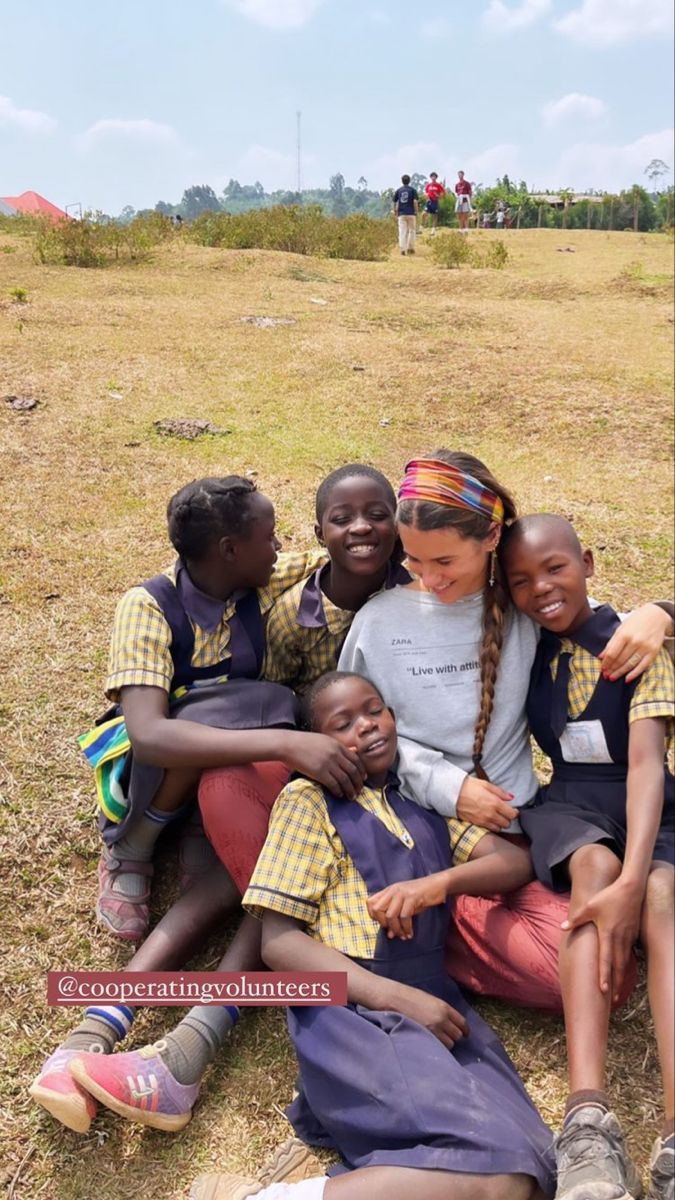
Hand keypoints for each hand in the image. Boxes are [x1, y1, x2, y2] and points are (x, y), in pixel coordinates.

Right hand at [283, 732, 364, 799]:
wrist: (288, 744)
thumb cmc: (304, 742)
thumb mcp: (325, 740)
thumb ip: (339, 747)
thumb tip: (355, 750)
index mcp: (337, 745)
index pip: (356, 759)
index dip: (361, 770)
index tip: (363, 778)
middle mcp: (335, 754)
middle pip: (353, 771)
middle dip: (358, 783)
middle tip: (359, 790)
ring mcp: (328, 763)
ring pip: (345, 780)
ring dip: (350, 790)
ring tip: (351, 796)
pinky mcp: (319, 772)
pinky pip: (334, 784)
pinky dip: (339, 791)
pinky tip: (339, 795)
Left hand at [367, 873, 448, 939]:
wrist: (438, 884)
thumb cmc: (421, 896)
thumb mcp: (405, 904)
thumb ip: (395, 917)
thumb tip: (389, 935)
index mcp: (389, 890)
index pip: (370, 902)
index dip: (373, 916)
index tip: (384, 925)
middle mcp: (393, 890)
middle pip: (377, 909)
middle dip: (384, 924)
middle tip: (393, 931)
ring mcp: (402, 893)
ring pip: (390, 915)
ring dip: (397, 929)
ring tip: (403, 936)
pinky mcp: (412, 897)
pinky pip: (404, 916)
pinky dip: (407, 928)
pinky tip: (410, 933)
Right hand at [391, 982, 468, 1049]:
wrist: (394, 999)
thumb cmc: (410, 998)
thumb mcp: (430, 1001)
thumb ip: (442, 1012)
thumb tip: (451, 1024)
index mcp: (444, 1007)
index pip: (462, 1023)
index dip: (465, 1030)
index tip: (464, 1034)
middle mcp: (442, 1019)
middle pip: (458, 1035)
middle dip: (454, 1037)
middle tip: (447, 1037)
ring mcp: (433, 1029)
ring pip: (450, 1044)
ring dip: (446, 1044)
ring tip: (437, 1040)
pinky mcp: (425, 1037)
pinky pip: (438, 1048)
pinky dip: (437, 1048)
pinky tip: (431, 1043)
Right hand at [456, 776, 517, 831]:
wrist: (452, 793)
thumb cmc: (468, 786)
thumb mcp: (486, 784)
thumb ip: (500, 792)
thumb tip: (511, 797)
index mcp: (495, 803)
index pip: (512, 814)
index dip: (514, 812)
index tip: (512, 809)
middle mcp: (491, 814)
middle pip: (507, 823)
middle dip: (508, 819)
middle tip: (504, 813)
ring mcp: (483, 821)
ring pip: (499, 828)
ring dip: (500, 824)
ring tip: (496, 817)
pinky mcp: (476, 824)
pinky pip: (489, 829)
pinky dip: (492, 826)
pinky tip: (488, 819)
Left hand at [561, 878, 641, 1001]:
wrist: (631, 889)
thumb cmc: (609, 897)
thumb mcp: (590, 906)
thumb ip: (576, 919)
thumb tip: (562, 927)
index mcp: (608, 934)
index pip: (605, 960)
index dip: (604, 976)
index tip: (603, 990)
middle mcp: (619, 939)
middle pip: (618, 967)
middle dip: (615, 984)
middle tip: (612, 1000)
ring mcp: (628, 938)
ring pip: (625, 962)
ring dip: (621, 977)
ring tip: (618, 990)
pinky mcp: (633, 935)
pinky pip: (629, 954)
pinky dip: (626, 965)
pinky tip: (623, 971)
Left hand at [599, 604, 670, 681]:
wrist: (656, 616)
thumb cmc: (636, 621)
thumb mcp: (621, 628)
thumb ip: (611, 643)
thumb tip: (601, 656)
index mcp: (624, 635)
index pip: (612, 653)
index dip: (606, 663)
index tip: (602, 669)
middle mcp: (635, 642)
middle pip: (620, 660)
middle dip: (611, 669)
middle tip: (606, 676)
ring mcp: (645, 648)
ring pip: (630, 665)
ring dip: (620, 673)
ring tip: (613, 678)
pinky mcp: (653, 652)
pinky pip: (642, 666)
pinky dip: (634, 674)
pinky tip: (627, 679)